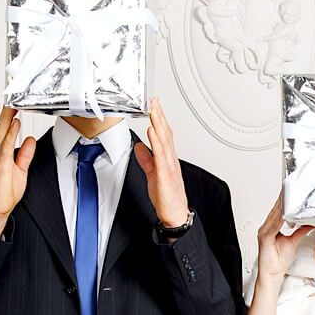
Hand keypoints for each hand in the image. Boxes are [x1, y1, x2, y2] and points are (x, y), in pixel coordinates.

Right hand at [0, 106, 36, 236]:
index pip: (6, 129)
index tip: (16, 103)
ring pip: (2, 132)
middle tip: (13, 96)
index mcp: (1, 152)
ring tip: (13, 104)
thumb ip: (25, 154)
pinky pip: (5, 146)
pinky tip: (16, 124)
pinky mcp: (1, 165)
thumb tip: (29, 140)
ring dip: (8, 117)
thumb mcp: (21, 169)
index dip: (10, 115)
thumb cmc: (5, 192)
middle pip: (2, 126)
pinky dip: (10, 133)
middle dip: (7, 111)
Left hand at [135, 97, 189, 227]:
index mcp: (168, 158)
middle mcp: (170, 159)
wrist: (175, 214)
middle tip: (154, 100)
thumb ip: (146, 159)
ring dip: (158, 123)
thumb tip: (139, 147)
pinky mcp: (165, 174)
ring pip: (164, 140)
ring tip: (153, 109)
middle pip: (165, 132)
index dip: (159, 118)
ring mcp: (169, 165)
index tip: (154, 105)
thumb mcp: (152, 174)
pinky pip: (160, 155)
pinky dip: (156, 141)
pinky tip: (152, 131)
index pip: (163, 134)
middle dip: (159, 115)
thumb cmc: (167, 197)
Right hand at [256, 194, 313, 285]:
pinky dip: (279, 218)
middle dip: (283, 199)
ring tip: (288, 196)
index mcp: (271, 227)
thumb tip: (311, 223)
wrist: (272, 274)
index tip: (291, 190)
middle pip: (276, 210)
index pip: (278, 210)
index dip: (284, 200)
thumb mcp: (293, 242)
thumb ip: (301, 230)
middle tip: (290, 187)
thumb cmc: (278, 261)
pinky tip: (284, 213)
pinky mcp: (264, 238)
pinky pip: (273, 226)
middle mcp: (266, 227)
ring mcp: (264, 232)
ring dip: (281, 206)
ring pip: (274, 215)